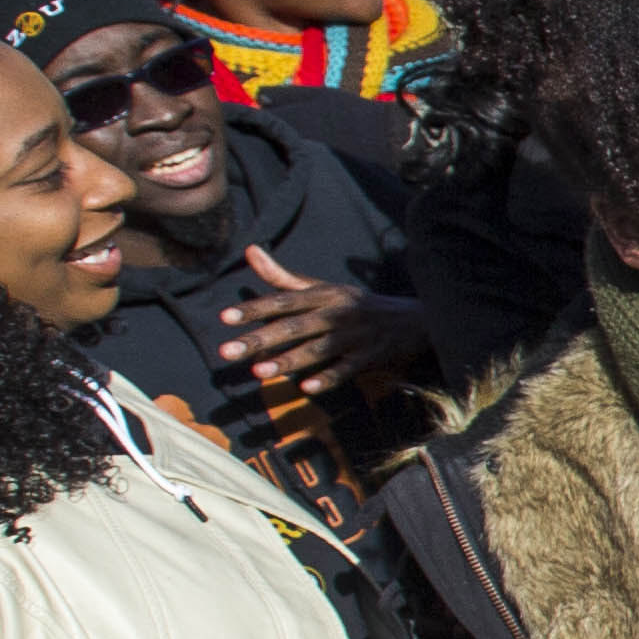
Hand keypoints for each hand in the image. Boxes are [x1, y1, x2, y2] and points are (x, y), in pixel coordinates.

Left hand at [212, 246, 430, 404]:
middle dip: (260, 339)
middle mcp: (337, 312)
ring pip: (317, 349)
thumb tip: (250, 251)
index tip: (225, 317)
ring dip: (288, 360)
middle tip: (227, 351)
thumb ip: (284, 277)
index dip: (254, 308)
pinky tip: (306, 387)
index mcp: (323, 294)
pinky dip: (328, 377)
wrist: (413, 318)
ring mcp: (355, 335)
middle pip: (294, 326)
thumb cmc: (357, 305)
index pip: (283, 300)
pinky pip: (347, 369)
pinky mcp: (371, 356)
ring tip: (257, 371)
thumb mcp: (323, 288)